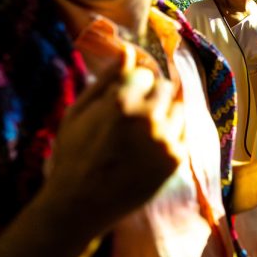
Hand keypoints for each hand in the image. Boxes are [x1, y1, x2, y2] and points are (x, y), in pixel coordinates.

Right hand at [46, 59, 183, 234]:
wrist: (80, 205)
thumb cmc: (72, 155)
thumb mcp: (77, 112)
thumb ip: (106, 79)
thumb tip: (128, 51)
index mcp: (121, 102)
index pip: (146, 74)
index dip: (135, 84)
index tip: (125, 98)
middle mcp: (149, 118)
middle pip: (166, 88)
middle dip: (152, 95)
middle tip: (135, 115)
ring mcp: (166, 140)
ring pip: (179, 109)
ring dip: (165, 114)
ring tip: (142, 133)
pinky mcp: (176, 159)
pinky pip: (184, 133)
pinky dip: (171, 135)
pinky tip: (150, 147)